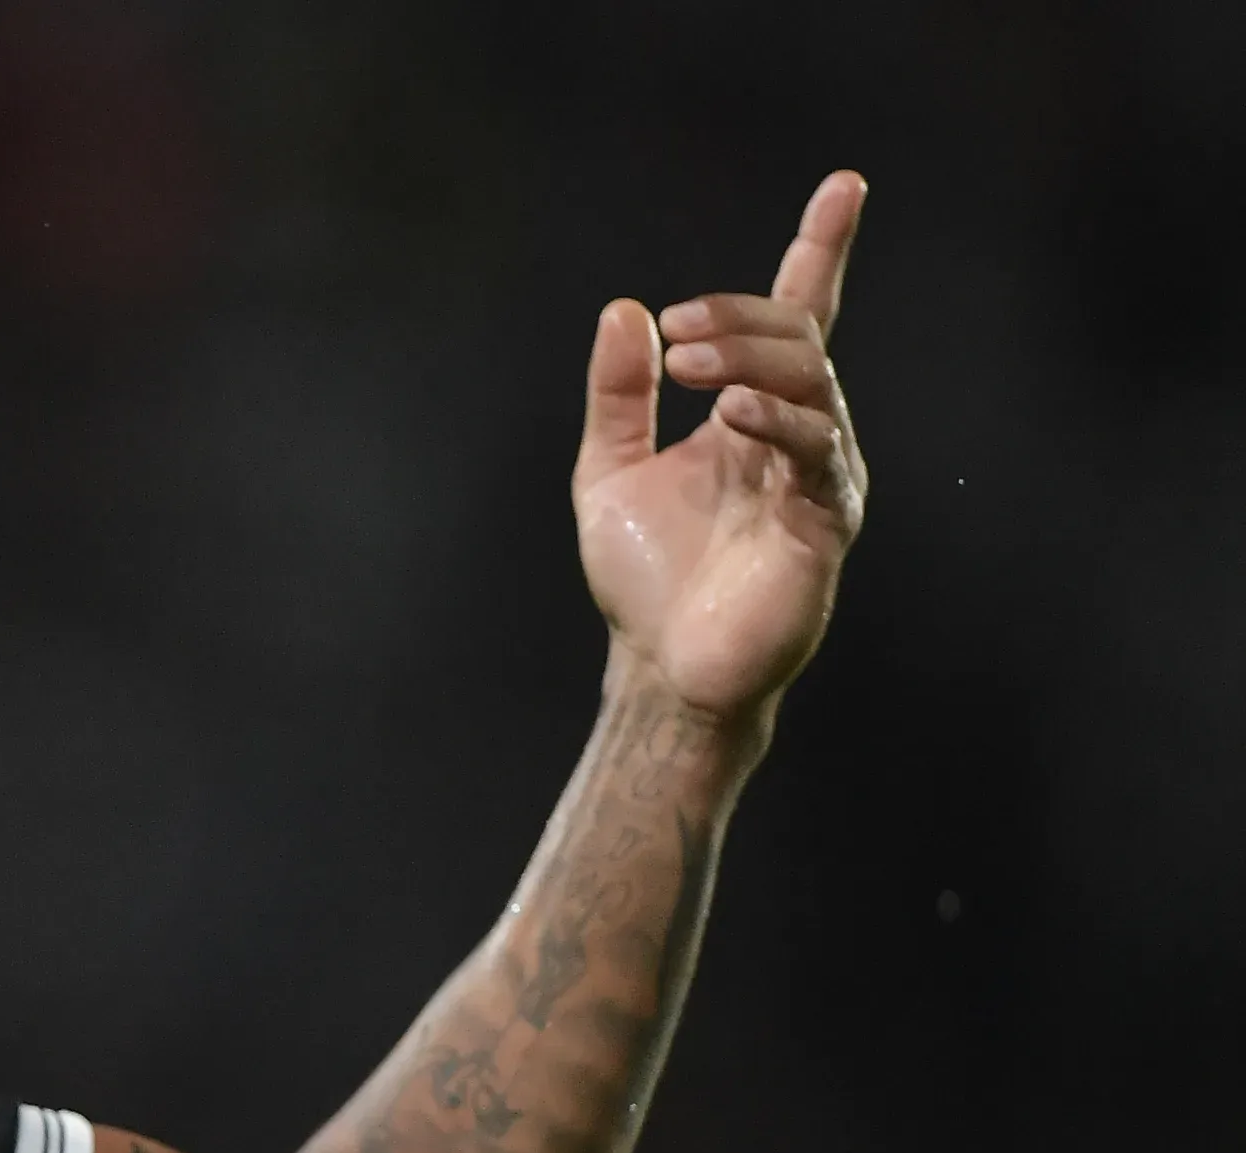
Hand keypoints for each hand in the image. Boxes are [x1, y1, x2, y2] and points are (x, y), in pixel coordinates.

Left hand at [574, 170, 870, 721]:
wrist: (662, 665)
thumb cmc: (645, 578)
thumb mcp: (608, 470)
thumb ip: (617, 395)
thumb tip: (623, 310)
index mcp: (751, 412)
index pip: (798, 316)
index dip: (821, 250)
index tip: (844, 185)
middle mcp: (794, 433)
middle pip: (798, 337)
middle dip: (740, 317)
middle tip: (676, 329)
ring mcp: (818, 475)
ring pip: (812, 381)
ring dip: (749, 358)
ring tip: (687, 361)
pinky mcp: (826, 522)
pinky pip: (817, 452)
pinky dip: (777, 420)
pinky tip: (732, 412)